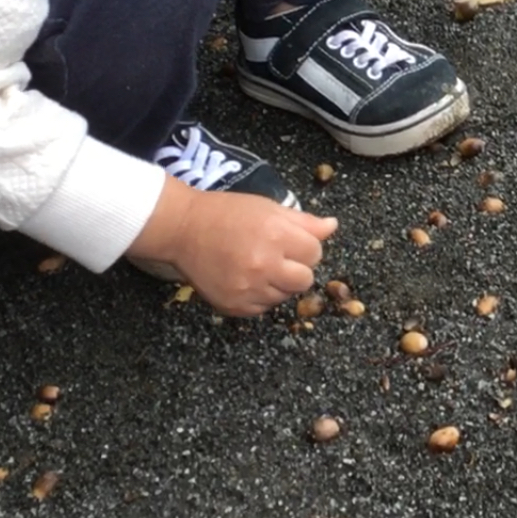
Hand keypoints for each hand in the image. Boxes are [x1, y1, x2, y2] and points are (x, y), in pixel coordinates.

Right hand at [132, 180, 337, 315]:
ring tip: (259, 266)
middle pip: (305, 280)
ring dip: (279, 284)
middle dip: (297, 268)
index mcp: (276, 236)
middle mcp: (264, 265)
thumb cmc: (228, 213)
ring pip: (284, 296)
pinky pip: (263, 309)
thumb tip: (332, 227)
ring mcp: (248, 289)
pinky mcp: (233, 306)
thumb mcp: (269, 208)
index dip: (306, 247)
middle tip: (279, 257)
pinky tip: (247, 279)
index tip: (291, 242)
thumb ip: (304, 222)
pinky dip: (260, 297)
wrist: (184, 230)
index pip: (315, 253)